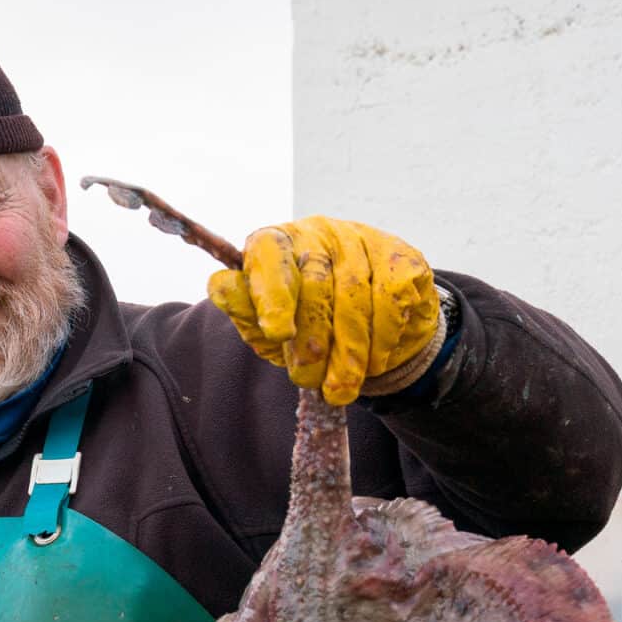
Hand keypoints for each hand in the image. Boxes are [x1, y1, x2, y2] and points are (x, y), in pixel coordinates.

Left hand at [208, 216, 441, 404]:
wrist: (373, 335)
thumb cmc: (308, 327)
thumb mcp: (270, 328)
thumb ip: (247, 311)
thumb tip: (220, 284)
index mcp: (279, 243)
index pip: (271, 254)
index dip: (273, 291)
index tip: (277, 332)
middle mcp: (319, 233)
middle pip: (316, 282)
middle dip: (311, 339)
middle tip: (307, 380)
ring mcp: (363, 241)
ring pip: (355, 295)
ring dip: (348, 350)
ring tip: (340, 389)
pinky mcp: (402, 258)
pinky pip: (390, 299)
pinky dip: (381, 337)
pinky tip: (374, 363)